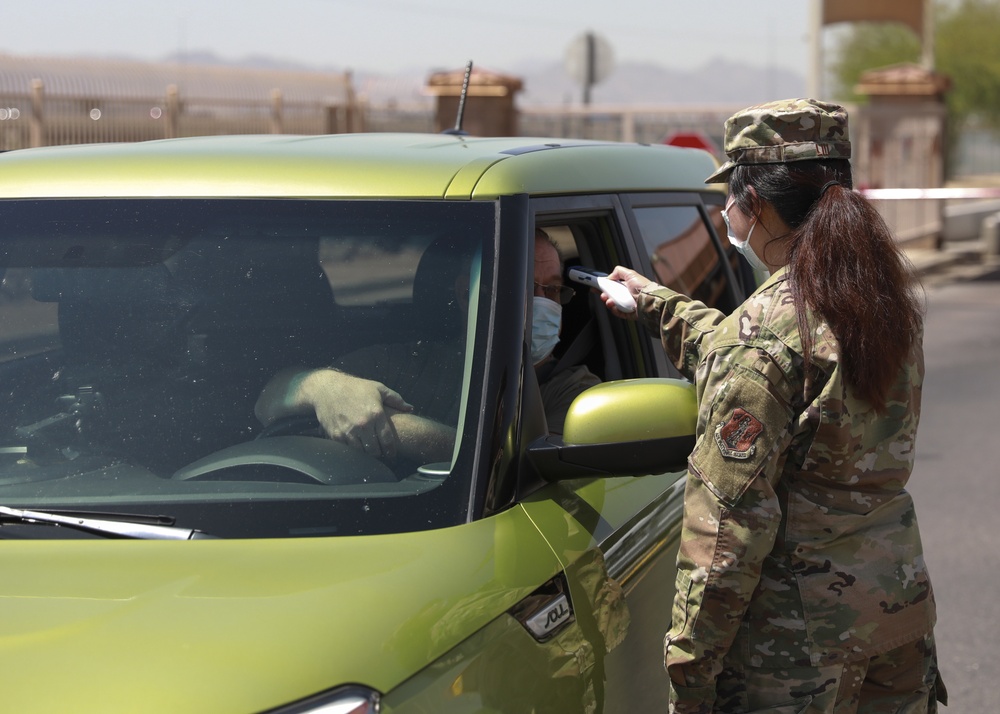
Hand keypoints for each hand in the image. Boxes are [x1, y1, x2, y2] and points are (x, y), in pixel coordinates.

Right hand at [256, 368, 412, 458]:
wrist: (327, 388)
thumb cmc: (355, 387)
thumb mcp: (378, 388)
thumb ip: (396, 399)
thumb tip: (410, 408)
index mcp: (376, 414)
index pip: (387, 440)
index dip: (391, 451)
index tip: (393, 456)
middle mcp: (363, 424)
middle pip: (375, 450)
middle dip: (379, 454)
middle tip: (381, 455)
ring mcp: (349, 431)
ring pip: (361, 453)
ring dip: (366, 455)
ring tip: (369, 453)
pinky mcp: (336, 435)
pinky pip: (348, 450)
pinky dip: (353, 451)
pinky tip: (357, 448)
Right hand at [604, 266, 653, 318]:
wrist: (649, 299)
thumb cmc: (643, 287)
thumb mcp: (630, 274)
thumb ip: (618, 271)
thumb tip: (609, 277)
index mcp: (626, 286)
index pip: (612, 286)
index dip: (603, 287)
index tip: (596, 287)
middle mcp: (626, 296)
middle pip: (610, 296)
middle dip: (604, 295)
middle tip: (602, 294)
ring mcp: (627, 305)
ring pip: (613, 305)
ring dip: (608, 302)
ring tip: (608, 300)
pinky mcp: (628, 313)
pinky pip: (617, 312)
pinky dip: (614, 309)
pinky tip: (613, 305)